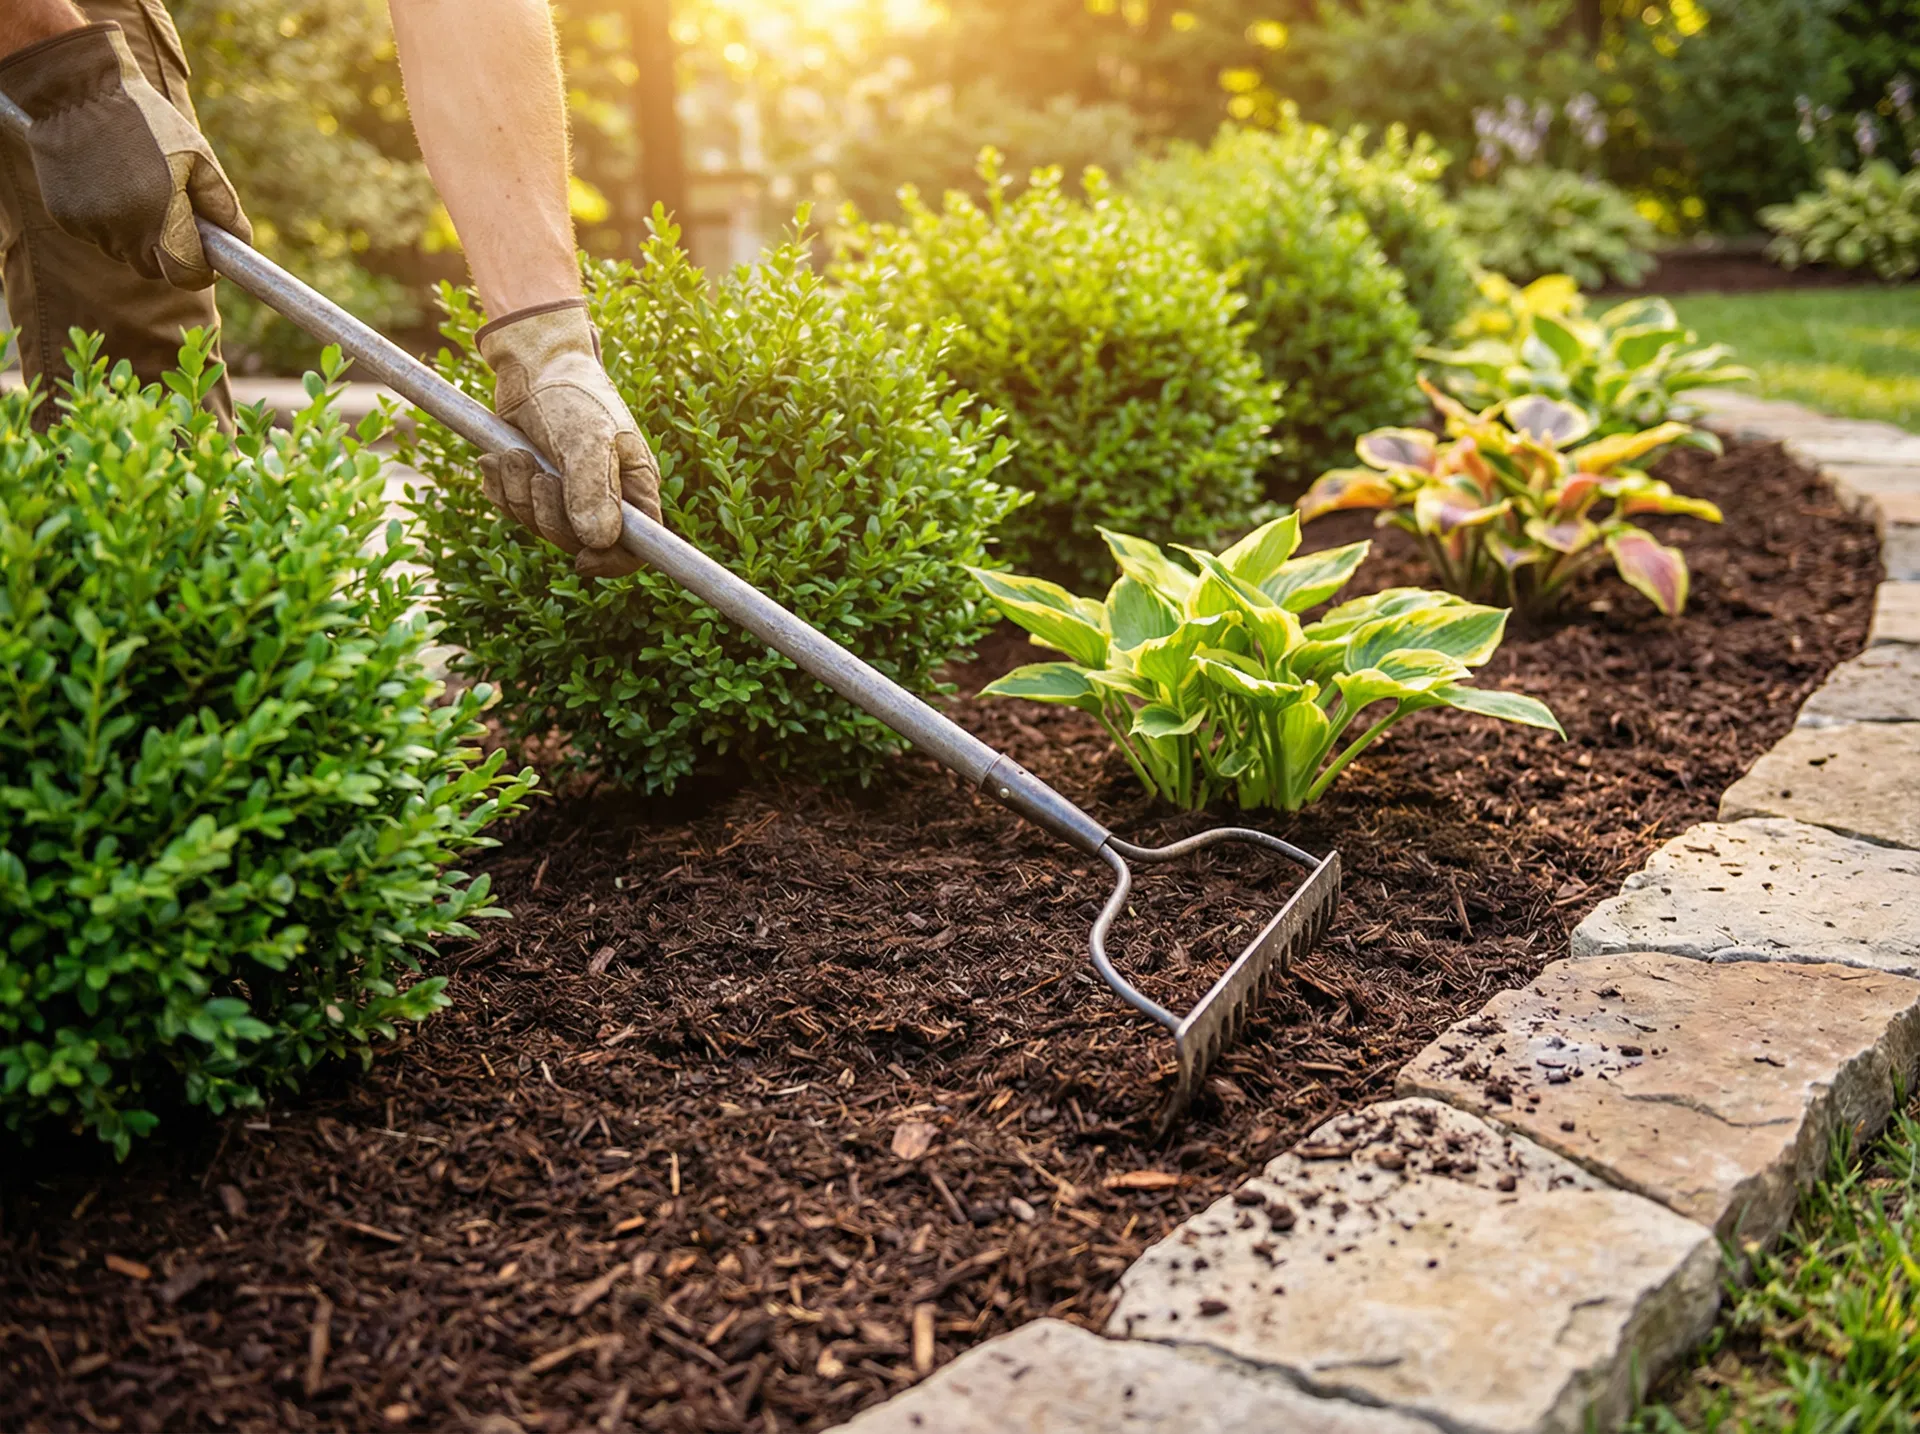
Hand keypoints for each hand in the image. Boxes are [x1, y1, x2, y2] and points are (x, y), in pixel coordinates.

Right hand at [0, 23, 249, 288]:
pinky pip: (95, 233)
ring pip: (121, 251)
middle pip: (152, 268)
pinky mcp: (63, 216)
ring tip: (132, 185)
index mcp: (161, 217)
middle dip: (165, 252)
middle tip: (168, 215)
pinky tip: (103, 181)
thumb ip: (223, 207)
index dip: (198, 270)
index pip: (185, 275)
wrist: (80, 91)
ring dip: (133, 233)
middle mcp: (122, 228)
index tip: (204, 258)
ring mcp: (89, 224)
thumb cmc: (151, 122)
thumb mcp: (199, 158)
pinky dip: (105, 218)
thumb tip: (240, 244)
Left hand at [477, 300, 660, 578]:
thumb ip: (594, 490)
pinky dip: (500, 488)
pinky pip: (512, 510)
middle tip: (537, 473)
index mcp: (633, 488)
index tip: (581, 559)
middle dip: (548, 513)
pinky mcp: (533, 485)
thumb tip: (599, 541)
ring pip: (539, 527)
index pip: (637, 548)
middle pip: (578, 542)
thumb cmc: (570, 394)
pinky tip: (499, 459)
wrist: (533, 363)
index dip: (612, 562)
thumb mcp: (586, 439)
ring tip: (515, 455)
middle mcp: (604, 497)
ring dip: (519, 493)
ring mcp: (566, 494)